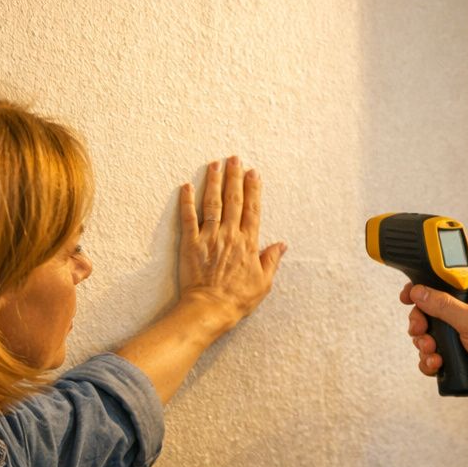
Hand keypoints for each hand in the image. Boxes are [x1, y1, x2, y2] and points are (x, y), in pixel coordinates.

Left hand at [177, 155, 285, 324]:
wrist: (210, 308)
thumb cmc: (238, 299)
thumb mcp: (263, 283)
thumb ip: (271, 260)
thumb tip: (281, 245)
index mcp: (248, 243)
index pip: (252, 210)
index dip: (253, 190)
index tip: (253, 173)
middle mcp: (229, 235)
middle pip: (233, 200)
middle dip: (234, 177)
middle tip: (234, 158)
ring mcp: (209, 238)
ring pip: (212, 203)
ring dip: (213, 182)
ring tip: (214, 164)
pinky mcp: (190, 244)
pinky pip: (188, 218)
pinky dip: (186, 201)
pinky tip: (186, 186)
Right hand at [401, 272, 467, 402]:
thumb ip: (443, 305)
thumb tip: (419, 292)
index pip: (445, 279)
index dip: (425, 284)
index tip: (409, 293)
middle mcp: (466, 311)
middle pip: (430, 308)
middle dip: (420, 321)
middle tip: (419, 329)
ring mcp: (459, 334)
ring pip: (428, 333)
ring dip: (424, 343)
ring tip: (432, 351)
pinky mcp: (454, 354)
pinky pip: (432, 354)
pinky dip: (429, 360)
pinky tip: (437, 364)